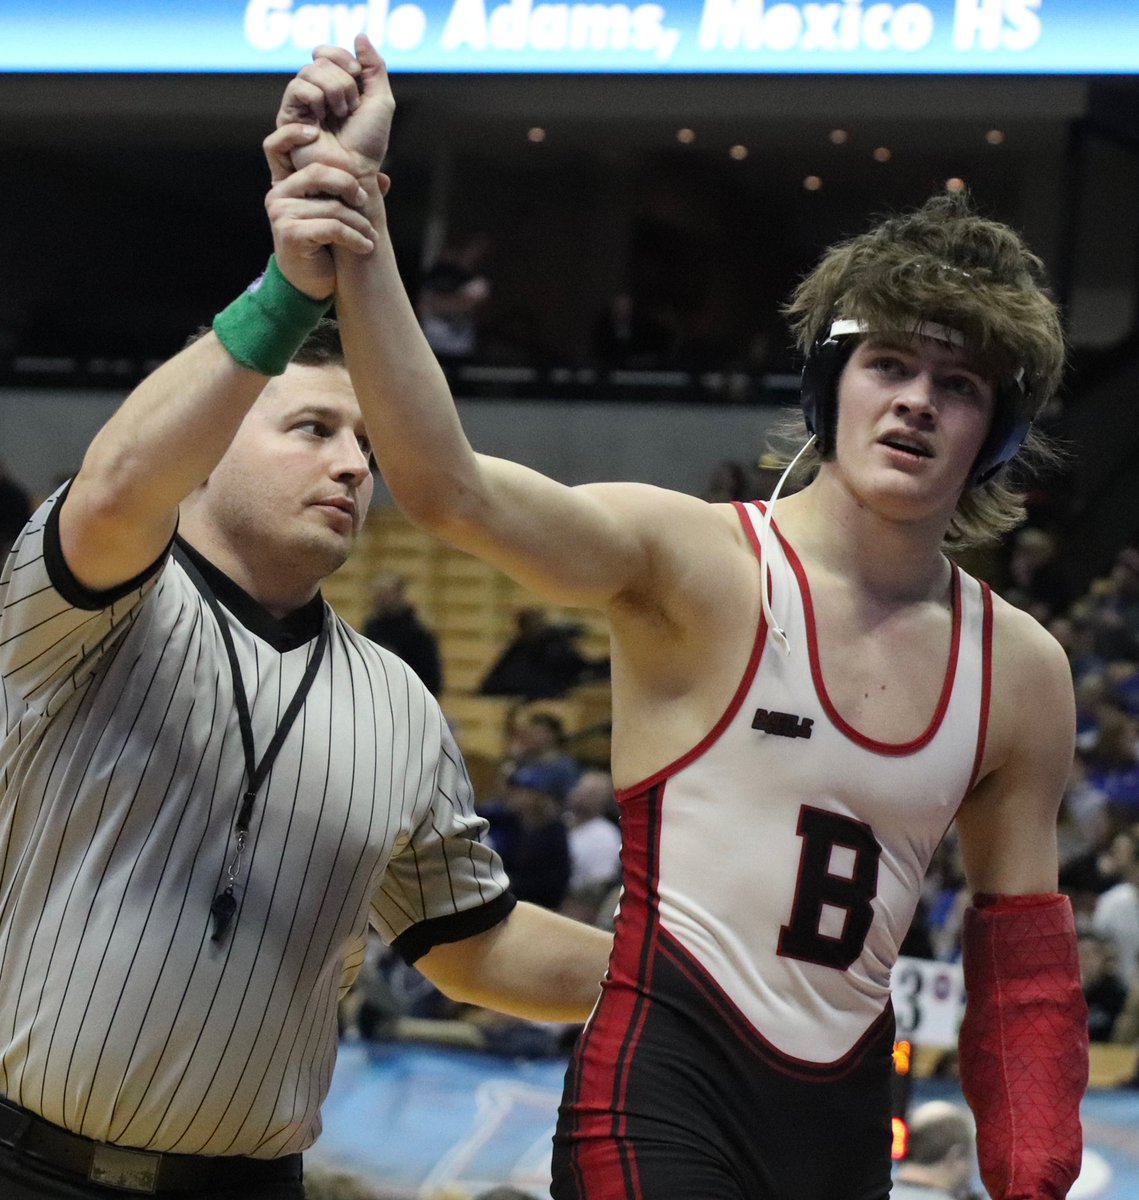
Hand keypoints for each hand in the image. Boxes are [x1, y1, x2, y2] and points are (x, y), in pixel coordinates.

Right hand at [262, 124, 375, 298]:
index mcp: (285, 184)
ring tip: (371, 236)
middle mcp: (278, 196)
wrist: (310, 285)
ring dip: (359, 223)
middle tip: (365, 201)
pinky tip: (365, 246)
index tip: (315, 132)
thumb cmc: (324, 248)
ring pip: (332, 206)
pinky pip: (332, 227)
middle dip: (349, 185)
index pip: (276, 146)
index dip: (292, 134)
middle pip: (317, 172)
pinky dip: (355, 238)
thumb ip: (353, 195)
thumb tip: (385, 179)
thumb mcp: (335, 215)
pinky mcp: (291, 234)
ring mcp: (281, 215)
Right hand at [277, 34, 393, 179]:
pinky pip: (297, 89)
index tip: (358, 74)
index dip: (342, 56)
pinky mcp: (288, 118)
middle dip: (342, 81)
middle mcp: (315, 93)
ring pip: (308, 72)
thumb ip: (374, 67)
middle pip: (319, 59)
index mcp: (334, 87)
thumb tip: (359, 36)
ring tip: (339, 115)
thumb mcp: (381, 101)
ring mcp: (301, 105)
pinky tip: (322, 121)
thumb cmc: (369, 144)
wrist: (356, 171)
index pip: (327, 52)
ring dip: (332, 91)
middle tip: (350, 108)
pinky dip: (316, 99)